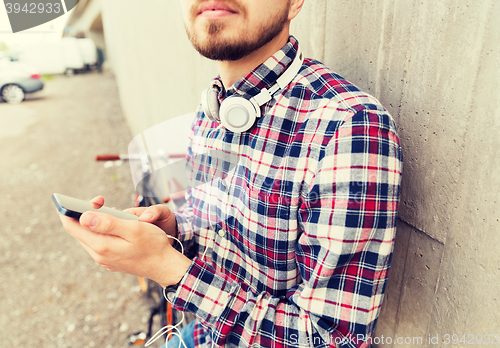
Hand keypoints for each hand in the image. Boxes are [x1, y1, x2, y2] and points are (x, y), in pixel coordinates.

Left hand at [58, 197, 191, 287]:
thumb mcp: (134, 229)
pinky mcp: (111, 261)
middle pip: (79, 232)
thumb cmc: (153, 245)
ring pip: (89, 237)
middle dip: (84, 214)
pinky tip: (115, 225)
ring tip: (109, 210)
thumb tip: (83, 217)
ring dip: (94, 222)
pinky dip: (102, 231)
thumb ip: (108, 223)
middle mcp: (99, 255)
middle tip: (100, 200)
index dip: (68, 211)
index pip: (72, 227)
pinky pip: (99, 243)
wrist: (165, 266)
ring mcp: (104, 260)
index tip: (71, 199)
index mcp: (102, 246)